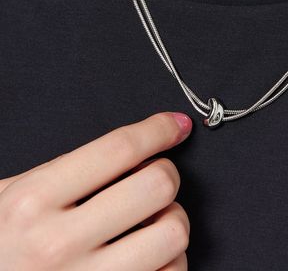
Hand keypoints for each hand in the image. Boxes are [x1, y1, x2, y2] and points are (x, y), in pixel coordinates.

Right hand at [0, 111, 192, 269]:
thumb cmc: (0, 246)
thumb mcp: (10, 196)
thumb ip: (64, 170)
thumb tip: (133, 148)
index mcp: (34, 201)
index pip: (118, 148)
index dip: (158, 129)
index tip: (175, 125)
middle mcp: (58, 244)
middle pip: (156, 185)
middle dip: (166, 174)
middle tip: (154, 178)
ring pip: (172, 233)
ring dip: (172, 220)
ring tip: (153, 221)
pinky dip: (170, 261)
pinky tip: (151, 256)